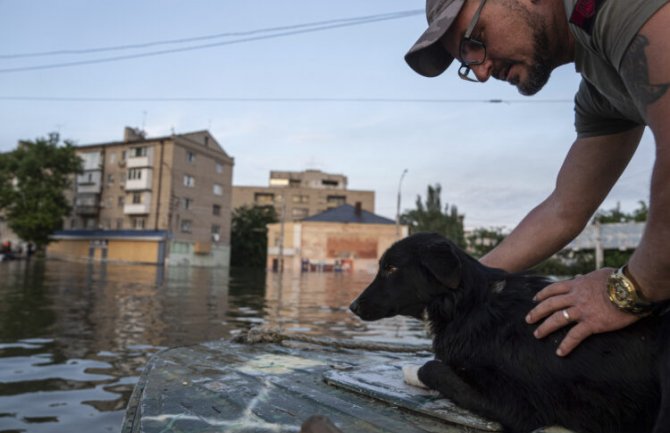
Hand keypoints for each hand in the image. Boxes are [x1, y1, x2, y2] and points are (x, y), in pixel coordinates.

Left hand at [525, 268, 639, 356]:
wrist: (631, 289)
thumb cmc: (619, 279)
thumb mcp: (598, 274)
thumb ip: (586, 277)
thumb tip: (579, 277)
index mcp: (577, 284)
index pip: (554, 289)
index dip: (542, 294)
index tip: (534, 299)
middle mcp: (575, 297)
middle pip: (550, 304)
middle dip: (537, 312)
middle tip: (528, 319)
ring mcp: (582, 310)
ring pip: (557, 319)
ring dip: (545, 328)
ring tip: (537, 334)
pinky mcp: (592, 323)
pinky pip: (575, 336)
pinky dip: (566, 345)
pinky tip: (559, 352)